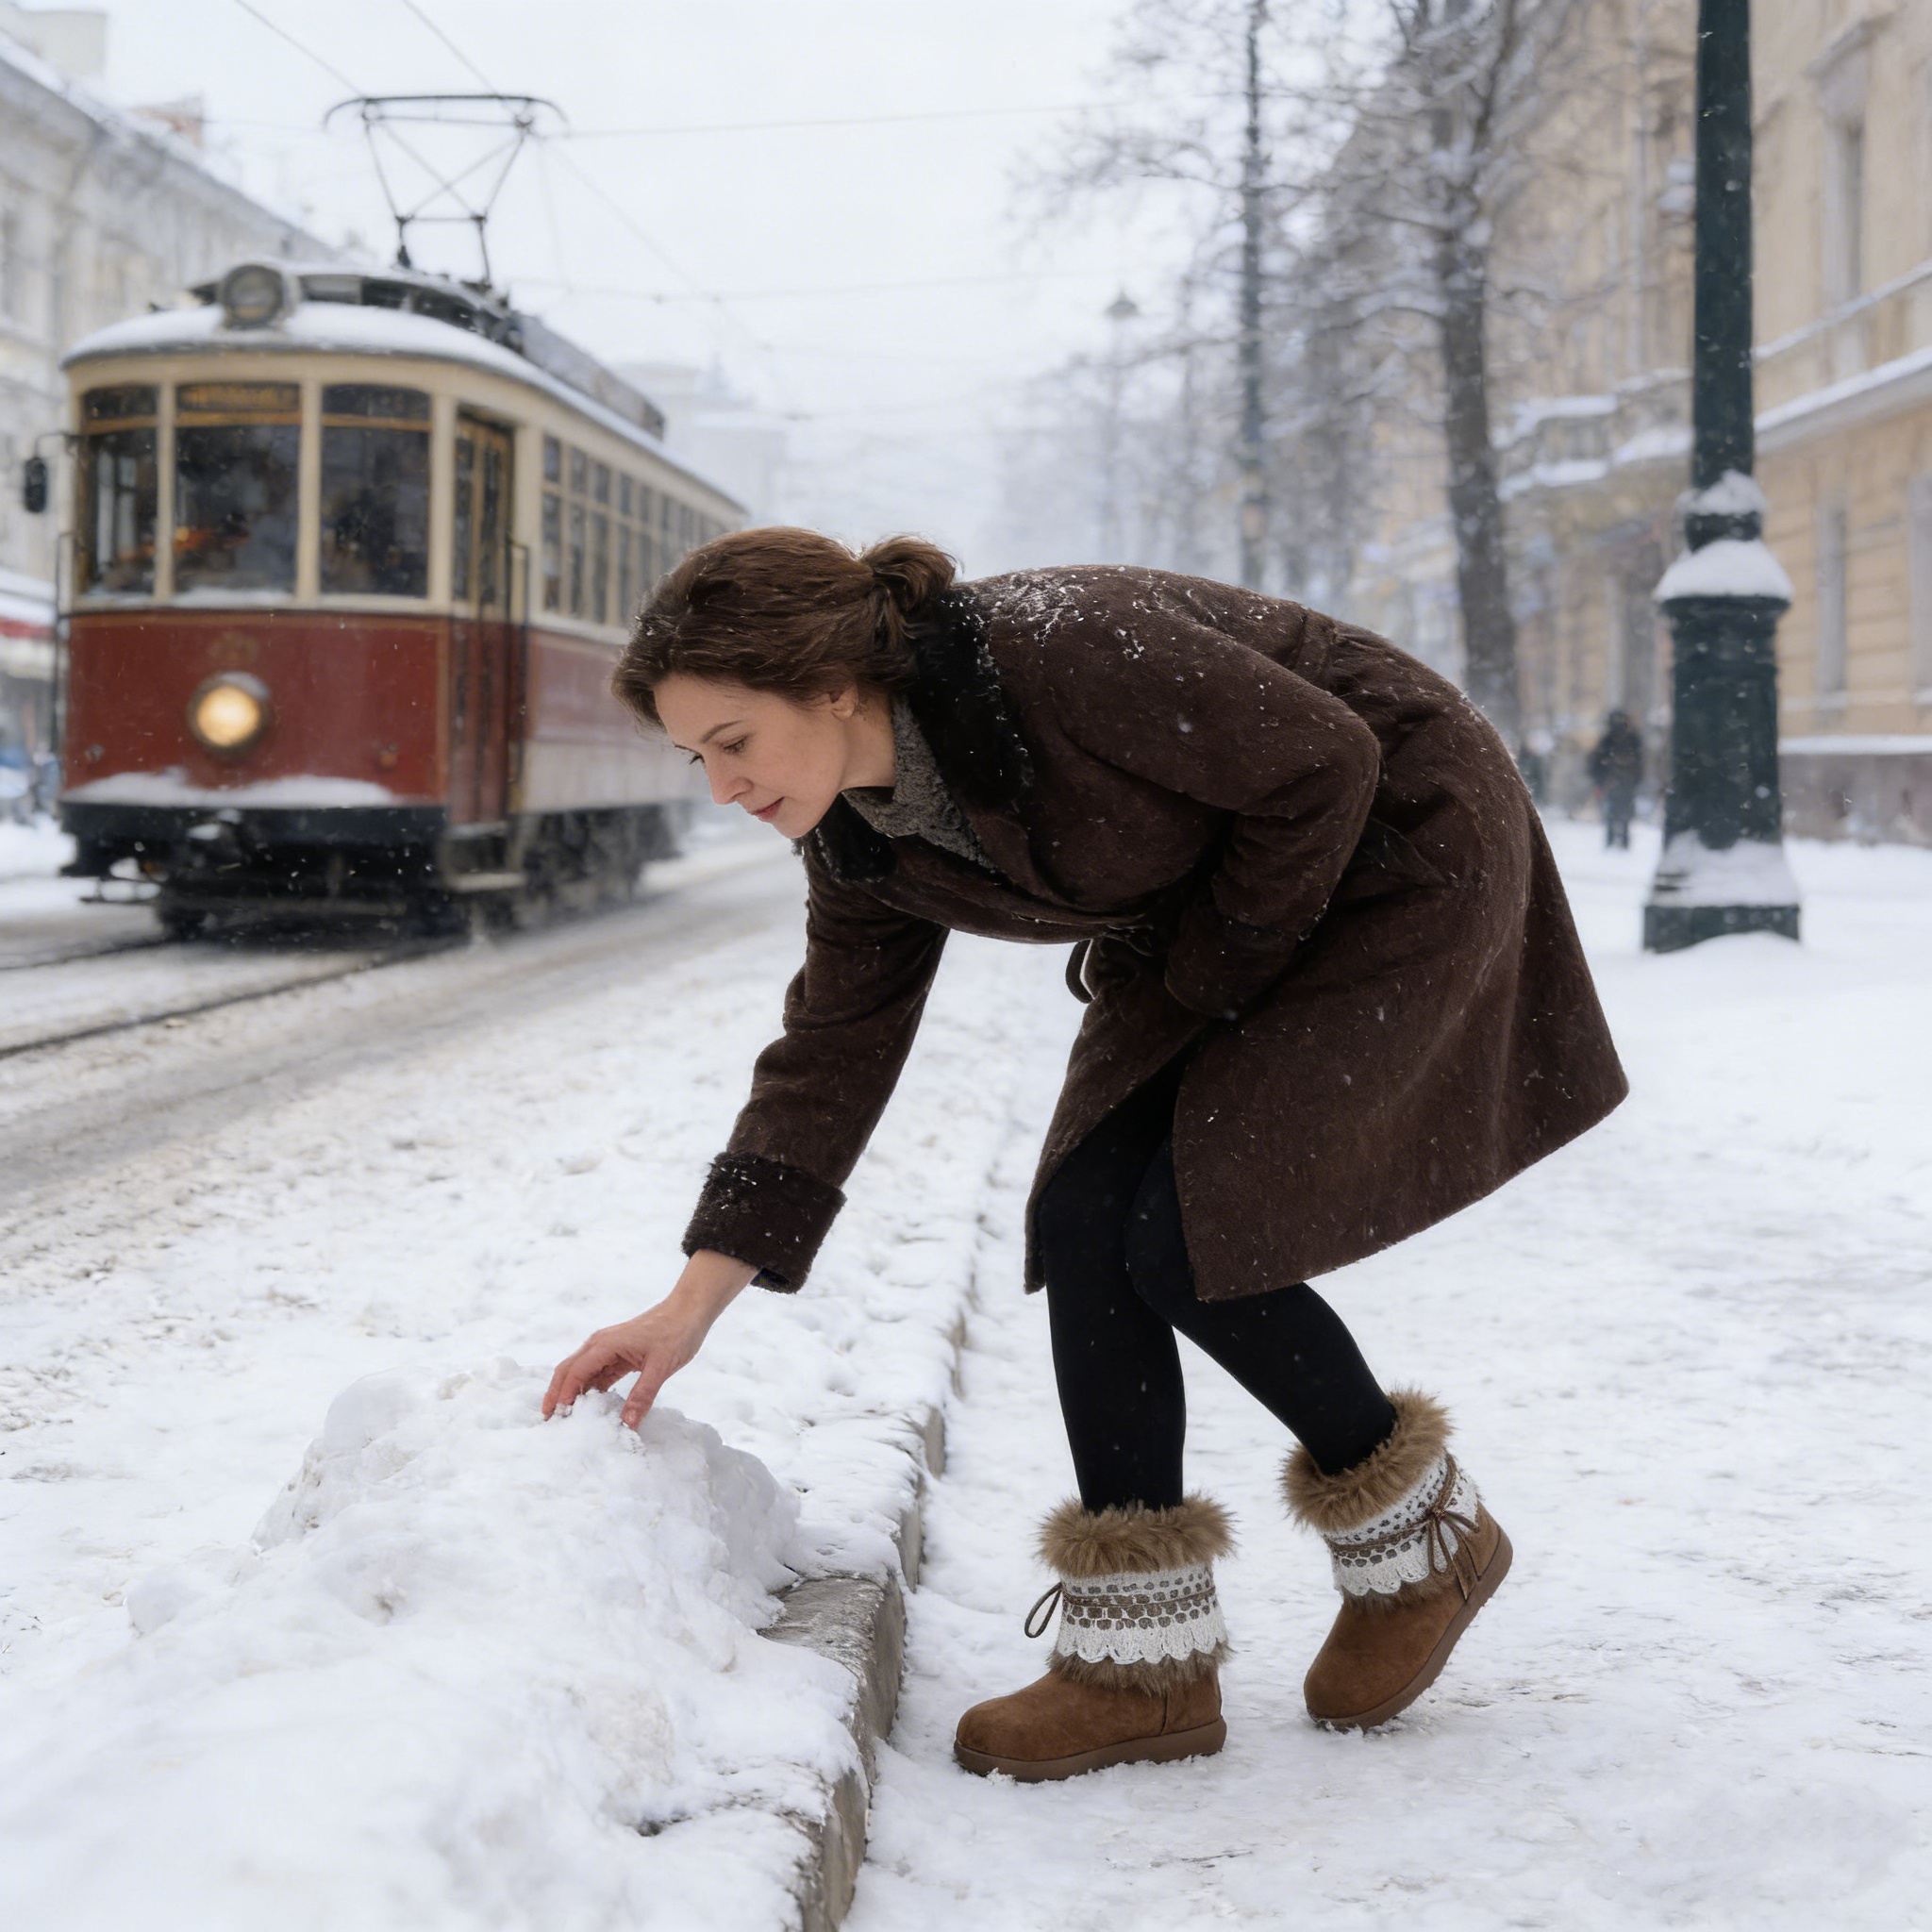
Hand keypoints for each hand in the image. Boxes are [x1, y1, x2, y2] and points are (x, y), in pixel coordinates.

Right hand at [542, 1250, 755, 1430]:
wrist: (689, 1311)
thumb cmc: (676, 1332)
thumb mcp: (661, 1366)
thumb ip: (643, 1395)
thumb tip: (627, 1425)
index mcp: (605, 1345)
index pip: (575, 1372)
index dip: (564, 1395)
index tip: (557, 1417)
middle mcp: (600, 1345)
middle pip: (569, 1370)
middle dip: (557, 1394)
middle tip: (549, 1421)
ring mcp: (608, 1350)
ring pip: (582, 1373)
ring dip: (572, 1394)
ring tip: (567, 1419)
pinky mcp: (619, 1355)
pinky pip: (598, 1375)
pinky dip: (591, 1390)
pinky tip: (591, 1408)